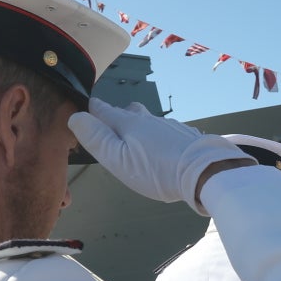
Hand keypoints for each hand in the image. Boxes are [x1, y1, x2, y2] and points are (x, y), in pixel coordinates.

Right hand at [68, 98, 252, 212]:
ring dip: (139, 128)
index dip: (91, 110)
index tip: (84, 112)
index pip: (102, 110)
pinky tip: (162, 151)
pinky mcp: (184, 135)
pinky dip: (158, 138)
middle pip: (127, 112)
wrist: (204, 171)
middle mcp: (147, 119)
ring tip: (136, 145)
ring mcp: (168, 125)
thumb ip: (97, 138)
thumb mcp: (118, 160)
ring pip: (147, 121)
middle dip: (116, 118)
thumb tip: (76, 116)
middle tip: (111, 131)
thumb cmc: (157, 170)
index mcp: (127, 123)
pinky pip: (165, 132)